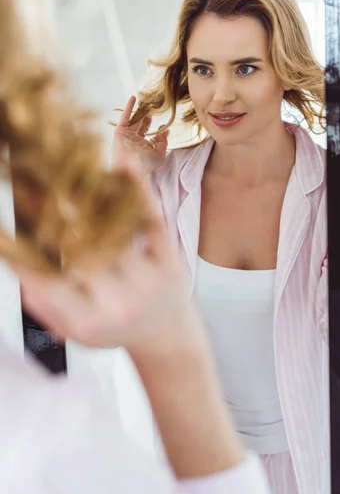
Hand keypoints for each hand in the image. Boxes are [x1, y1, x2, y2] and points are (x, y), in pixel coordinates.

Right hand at [14, 182, 190, 353]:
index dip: (26, 255)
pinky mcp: (170, 260)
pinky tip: (123, 161)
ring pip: (113, 231)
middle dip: (56, 216)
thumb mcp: (74, 330)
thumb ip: (45, 303)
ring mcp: (149, 281)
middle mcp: (120, 303)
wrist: (165, 332)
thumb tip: (18, 263)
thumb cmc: (114, 327)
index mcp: (88, 321)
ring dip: (90, 197)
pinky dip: (138, 188)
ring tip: (68, 170)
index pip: (49, 284)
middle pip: (82, 251)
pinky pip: (152, 220)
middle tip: (35, 185)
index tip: (10, 235)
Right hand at [112, 95, 167, 174]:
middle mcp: (135, 141)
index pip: (152, 137)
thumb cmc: (144, 164)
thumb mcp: (159, 155)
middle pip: (142, 127)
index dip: (158, 132)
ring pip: (134, 120)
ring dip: (139, 111)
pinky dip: (128, 107)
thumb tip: (165, 130)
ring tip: (145, 101)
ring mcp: (127, 135)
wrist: (128, 168)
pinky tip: (134, 97)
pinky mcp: (120, 131)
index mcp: (145, 148)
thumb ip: (163, 143)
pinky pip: (125, 117)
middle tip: (153, 108)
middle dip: (147, 119)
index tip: (164, 125)